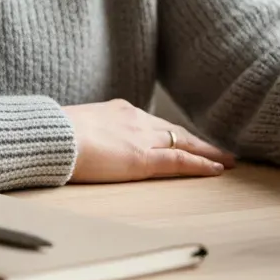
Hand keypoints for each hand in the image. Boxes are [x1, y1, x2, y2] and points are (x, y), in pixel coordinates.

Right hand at [61, 99, 236, 182]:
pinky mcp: (142, 159)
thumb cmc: (53, 136)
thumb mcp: (74, 128)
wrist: (52, 136)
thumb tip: (83, 143)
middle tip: (218, 148)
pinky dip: (201, 165)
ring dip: (207, 152)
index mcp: (118, 110)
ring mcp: (141, 138)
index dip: (172, 132)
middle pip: (174, 130)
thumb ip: (88, 133)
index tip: (184, 137)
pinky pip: (180, 161)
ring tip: (227, 160)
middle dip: (196, 140)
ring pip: (184, 143)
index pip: (153, 123)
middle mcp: (135, 119)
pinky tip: (217, 169)